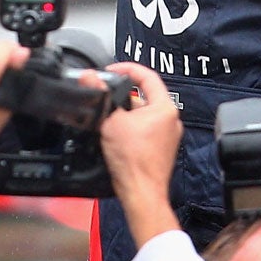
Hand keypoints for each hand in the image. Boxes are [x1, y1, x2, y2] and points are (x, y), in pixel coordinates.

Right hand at [99, 64, 182, 245]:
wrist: (141, 192)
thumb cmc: (134, 162)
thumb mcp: (110, 121)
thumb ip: (101, 96)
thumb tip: (89, 77)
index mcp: (164, 108)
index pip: (147, 76)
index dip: (127, 69)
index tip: (111, 71)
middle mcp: (170, 120)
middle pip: (144, 96)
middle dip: (122, 96)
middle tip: (105, 98)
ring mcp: (168, 136)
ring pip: (143, 114)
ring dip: (125, 114)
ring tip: (108, 122)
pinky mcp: (161, 149)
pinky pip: (145, 130)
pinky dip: (130, 128)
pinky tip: (116, 137)